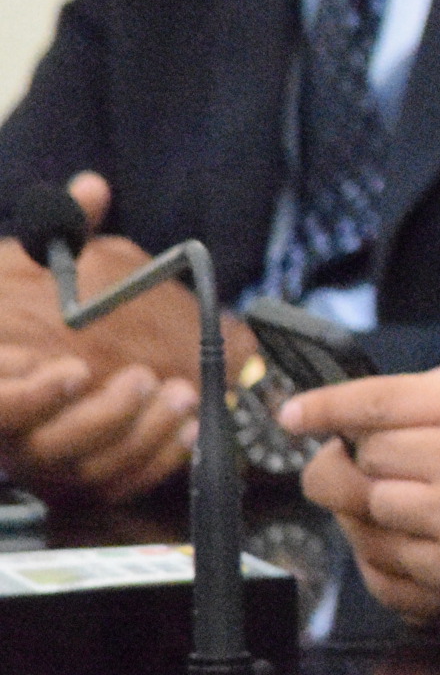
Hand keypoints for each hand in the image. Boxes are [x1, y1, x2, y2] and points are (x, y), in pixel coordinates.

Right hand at [0, 173, 209, 504]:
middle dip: (104, 418)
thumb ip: (61, 232)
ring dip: (141, 438)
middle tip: (146, 380)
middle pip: (47, 449)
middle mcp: (15, 434)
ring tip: (182, 397)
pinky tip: (188, 430)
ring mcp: (49, 462)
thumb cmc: (34, 308)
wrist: (46, 361)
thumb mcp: (40, 263)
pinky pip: (120, 485)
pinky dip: (156, 462)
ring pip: (88, 472)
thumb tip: (91, 189)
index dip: (29, 398)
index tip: (75, 371)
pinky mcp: (84, 480)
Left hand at [284, 358, 439, 625]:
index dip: (322, 408)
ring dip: (374, 508)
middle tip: (370, 467)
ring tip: (410, 505)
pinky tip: (415, 543)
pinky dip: (388, 553)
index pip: (373, 401)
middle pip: (358, 458)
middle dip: (353, 462)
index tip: (292, 415)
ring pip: (366, 509)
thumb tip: (393, 398)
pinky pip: (386, 564)